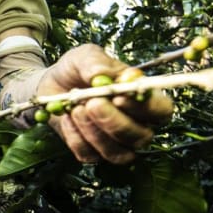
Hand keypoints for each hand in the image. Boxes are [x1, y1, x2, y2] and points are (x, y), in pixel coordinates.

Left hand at [38, 44, 172, 163]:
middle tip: (91, 104)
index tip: (119, 97)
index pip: (161, 110)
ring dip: (94, 132)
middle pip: (141, 137)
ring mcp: (116, 143)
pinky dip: (75, 137)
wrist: (51, 84)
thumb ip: (95, 62)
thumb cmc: (77, 70)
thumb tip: (102, 76)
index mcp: (145, 100)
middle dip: (115, 122)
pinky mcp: (93, 153)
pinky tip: (66, 118)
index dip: (145, 108)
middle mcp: (137, 125)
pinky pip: (89, 155)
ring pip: (117, 152)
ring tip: (75, 108)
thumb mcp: (84, 56)